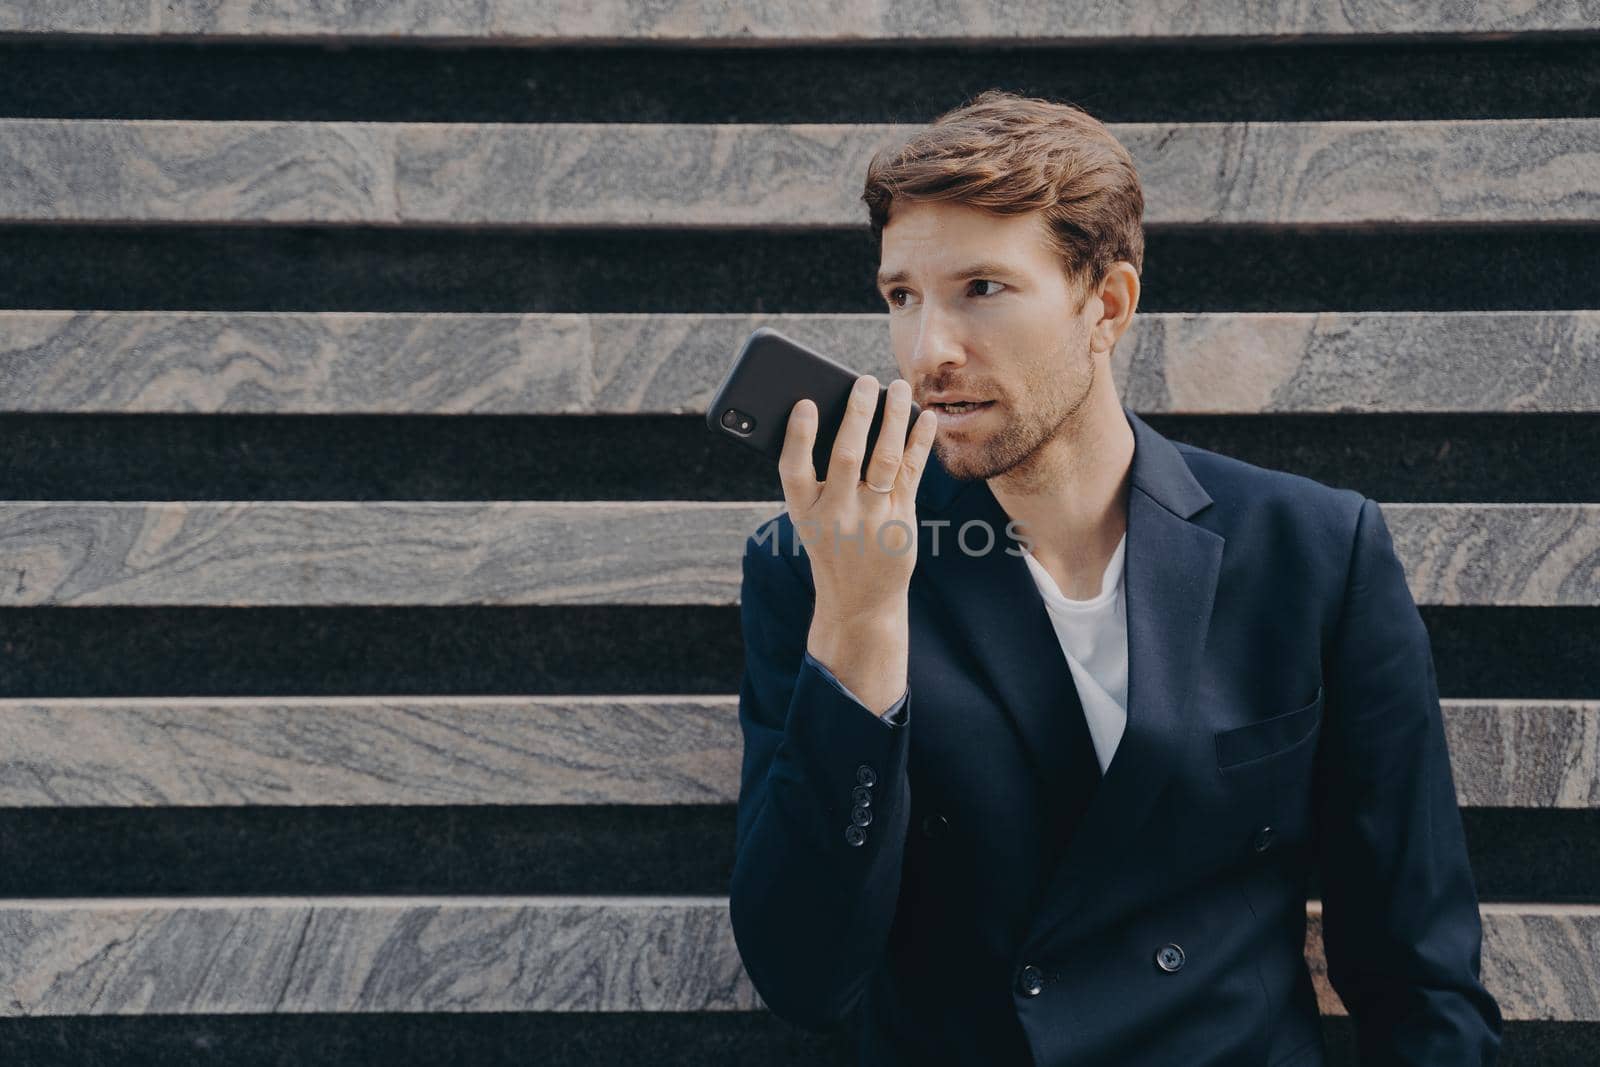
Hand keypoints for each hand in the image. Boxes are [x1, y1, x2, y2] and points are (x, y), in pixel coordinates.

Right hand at [779, 374, 937, 624]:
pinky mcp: (901, 521)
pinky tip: (925, 418)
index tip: (806, 403)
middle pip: (846, 457)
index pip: (794, 470)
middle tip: (865, 381)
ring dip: (894, 419)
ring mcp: (871, 519)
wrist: (859, 601)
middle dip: (857, 415)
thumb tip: (840, 417)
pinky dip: (919, 442)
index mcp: (804, 512)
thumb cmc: (831, 544)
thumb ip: (817, 478)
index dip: (798, 436)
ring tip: (899, 388)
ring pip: (885, 459)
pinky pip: (911, 473)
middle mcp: (836, 515)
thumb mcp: (811, 519)